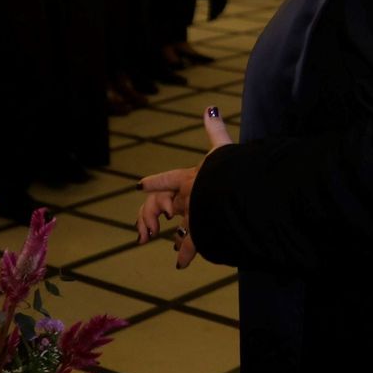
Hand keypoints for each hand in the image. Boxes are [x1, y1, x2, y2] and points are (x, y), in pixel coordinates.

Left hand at [136, 107, 233, 268]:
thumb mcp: (222, 147)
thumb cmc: (227, 169)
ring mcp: (192, 218)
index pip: (168, 178)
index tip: (140, 186)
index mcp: (189, 177)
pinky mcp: (200, 233)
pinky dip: (186, 256)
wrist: (232, 195)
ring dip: (176, 239)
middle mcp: (187, 198)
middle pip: (166, 206)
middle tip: (149, 227)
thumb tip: (210, 107)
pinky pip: (190, 247)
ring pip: (179, 230)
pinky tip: (181, 265)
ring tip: (174, 248)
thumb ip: (215, 129)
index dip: (155, 182)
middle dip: (158, 215)